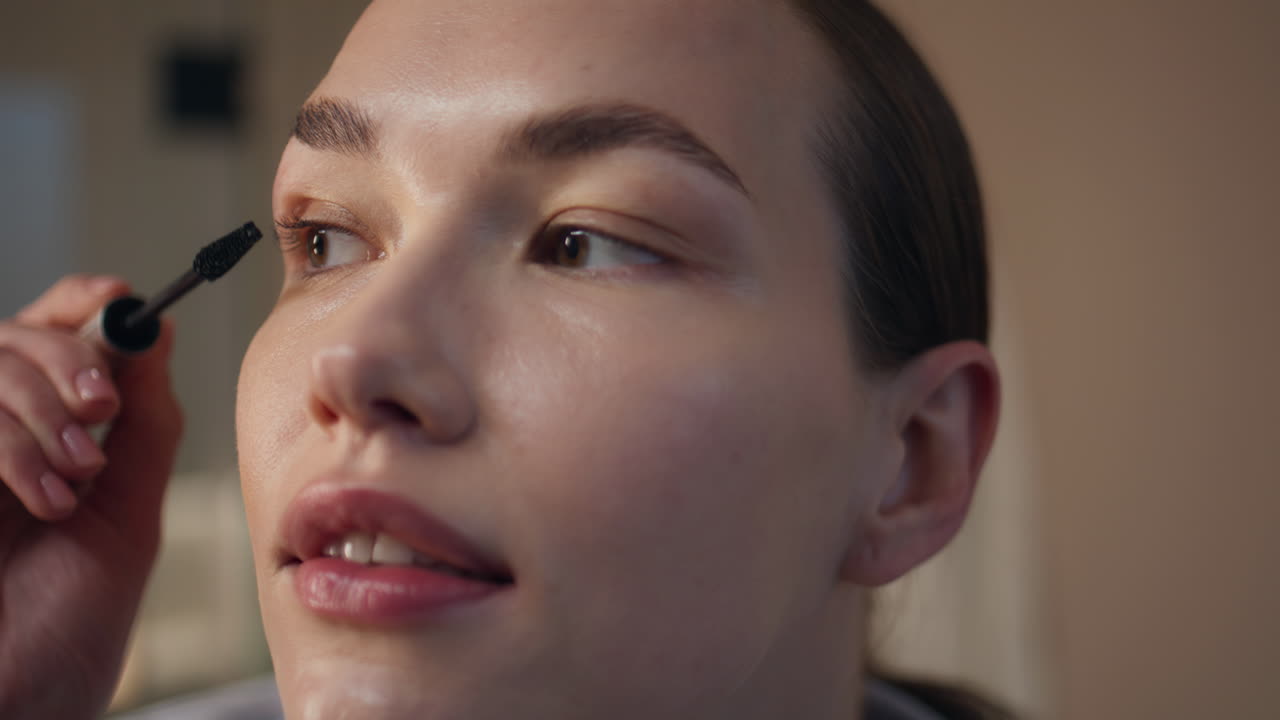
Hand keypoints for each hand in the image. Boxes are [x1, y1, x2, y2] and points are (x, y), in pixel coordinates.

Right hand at [0, 275, 182, 718]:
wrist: (18, 702)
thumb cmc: (67, 628)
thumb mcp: (128, 517)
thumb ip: (144, 424)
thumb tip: (155, 331)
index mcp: (50, 438)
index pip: (51, 334)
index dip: (82, 304)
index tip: (120, 300)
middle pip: (16, 336)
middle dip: (68, 363)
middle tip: (101, 412)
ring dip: (43, 412)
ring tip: (76, 480)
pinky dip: (11, 448)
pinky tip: (45, 501)